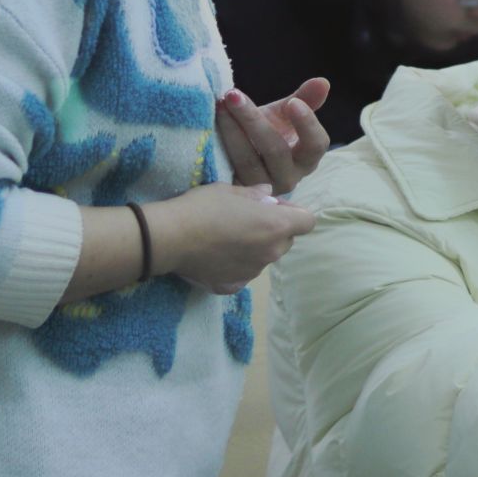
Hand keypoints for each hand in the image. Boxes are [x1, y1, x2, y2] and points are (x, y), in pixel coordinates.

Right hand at [156, 181, 316, 293]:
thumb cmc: (203, 206)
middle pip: (286, 241)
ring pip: (265, 258)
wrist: (170, 237)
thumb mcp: (230, 191)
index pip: (307, 221)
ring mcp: (253, 272)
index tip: (274, 207)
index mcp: (276, 226)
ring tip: (227, 238)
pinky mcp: (234, 285)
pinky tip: (217, 255)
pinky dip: (237, 265)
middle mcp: (271, 252)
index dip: (294, 213)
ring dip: (256, 248)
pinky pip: (244, 273)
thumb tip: (269, 194)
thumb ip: (255, 194)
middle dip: (275, 230)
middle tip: (248, 220)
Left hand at [216, 79, 330, 195]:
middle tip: (232, 95)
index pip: (316, 145)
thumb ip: (304, 99)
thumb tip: (323, 82)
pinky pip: (228, 169)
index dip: (307, 124)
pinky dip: (220, 144)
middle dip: (253, 120)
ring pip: (247, 160)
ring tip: (219, 105)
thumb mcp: (286, 114)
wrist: (241, 153)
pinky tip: (209, 124)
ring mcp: (261, 188)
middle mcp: (288, 178)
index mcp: (306, 159)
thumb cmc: (268, 132)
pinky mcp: (238, 191)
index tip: (292, 102)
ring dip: (231, 129)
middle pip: (276, 150)